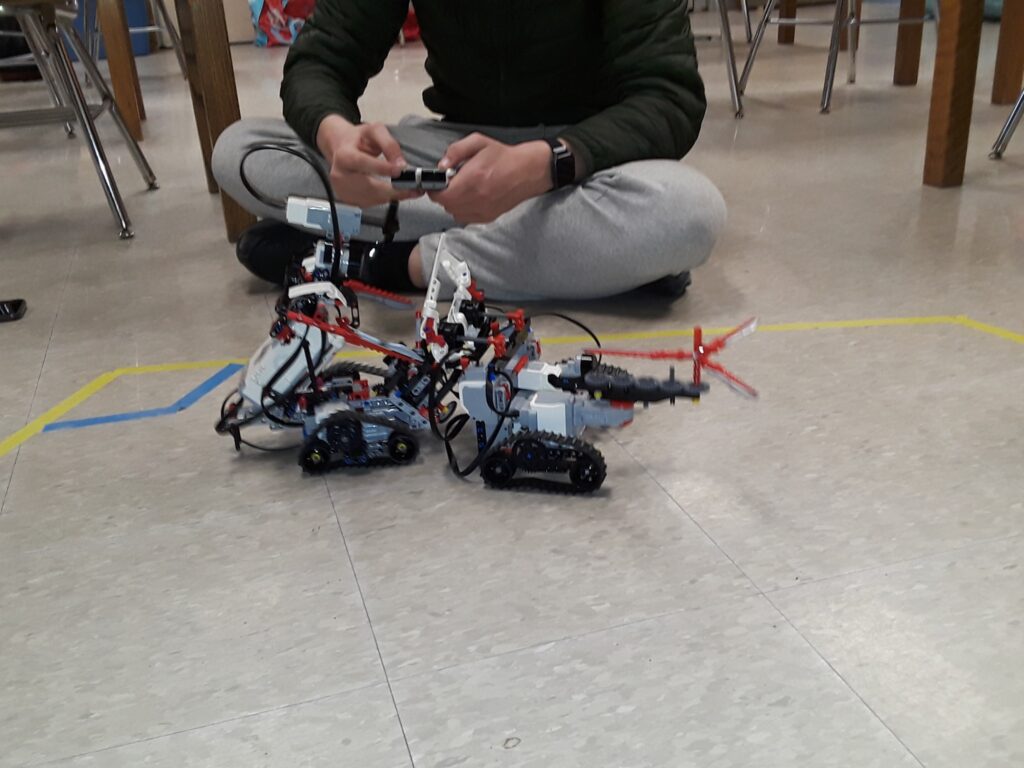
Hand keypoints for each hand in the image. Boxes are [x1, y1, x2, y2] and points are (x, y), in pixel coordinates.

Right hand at [315, 115, 421, 207]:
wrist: (342, 148)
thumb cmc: (359, 139)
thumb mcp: (374, 131)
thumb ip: (389, 144)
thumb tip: (401, 163)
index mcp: (344, 156)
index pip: (362, 162)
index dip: (381, 168)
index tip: (400, 170)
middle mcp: (340, 175)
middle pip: (369, 187)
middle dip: (394, 190)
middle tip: (414, 189)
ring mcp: (343, 190)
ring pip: (372, 198)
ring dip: (392, 195)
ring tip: (408, 189)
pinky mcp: (349, 200)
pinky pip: (371, 202)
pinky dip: (385, 198)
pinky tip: (393, 191)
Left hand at [429, 134, 551, 224]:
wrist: (527, 171)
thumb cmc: (504, 157)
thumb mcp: (478, 142)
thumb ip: (456, 151)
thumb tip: (442, 165)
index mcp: (472, 179)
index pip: (440, 194)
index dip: (435, 188)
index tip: (438, 181)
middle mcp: (476, 197)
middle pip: (446, 205)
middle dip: (444, 194)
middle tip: (451, 183)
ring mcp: (483, 210)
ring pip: (455, 213)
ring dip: (453, 203)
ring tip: (461, 190)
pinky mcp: (488, 217)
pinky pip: (466, 218)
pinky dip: (463, 209)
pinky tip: (470, 197)